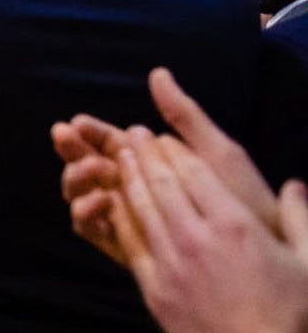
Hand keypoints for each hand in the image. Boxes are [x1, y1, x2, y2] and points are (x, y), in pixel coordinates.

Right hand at [53, 68, 280, 267]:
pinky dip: (86, 214)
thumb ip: (185, 116)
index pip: (110, 142)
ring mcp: (128, 219)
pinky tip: (101, 203)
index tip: (78, 122)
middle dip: (73, 151)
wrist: (264, 259)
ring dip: (77, 179)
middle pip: (88, 165)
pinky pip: (91, 230)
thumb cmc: (246, 203)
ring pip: (83, 194)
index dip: (91, 131)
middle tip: (68, 139)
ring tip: (96, 173)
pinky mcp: (126, 248)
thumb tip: (158, 73)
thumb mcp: (217, 154)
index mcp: (155, 166)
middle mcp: (136, 191)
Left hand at [113, 127, 307, 332]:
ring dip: (126, 178)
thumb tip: (294, 184)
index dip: (174, 150)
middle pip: (160, 183)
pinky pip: (129, 242)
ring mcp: (170, 262)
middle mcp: (197, 237)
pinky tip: (113, 202)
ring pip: (140, 207)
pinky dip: (119, 216)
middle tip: (130, 134)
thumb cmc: (292, 317)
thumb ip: (300, 217)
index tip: (162, 135)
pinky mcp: (154, 287)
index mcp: (235, 226)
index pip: (194, 173)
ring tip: (117, 157)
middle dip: (143, 153)